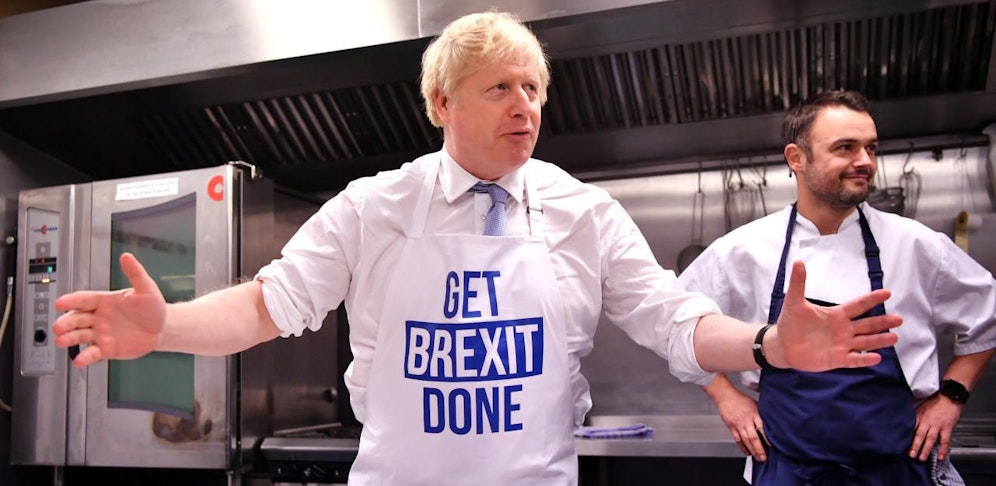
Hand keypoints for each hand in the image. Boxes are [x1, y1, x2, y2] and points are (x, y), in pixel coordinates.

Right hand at [53, 253, 165, 366]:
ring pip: (80, 336)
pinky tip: (79, 360)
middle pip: (77, 318)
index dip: (71, 301)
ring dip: (69, 338)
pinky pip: (93, 353)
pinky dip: (85, 357)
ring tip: (61, 341)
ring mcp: (101, 333)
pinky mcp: (107, 349)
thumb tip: (127, 256)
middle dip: (66, 322)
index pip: (83, 299)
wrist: (163, 328)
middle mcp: (98, 317)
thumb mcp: (146, 288)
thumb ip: (135, 273)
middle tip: (58, 327)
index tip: (60, 303)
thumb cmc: (153, 307)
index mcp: (103, 301)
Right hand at [715, 391, 766, 461]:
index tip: (772, 446)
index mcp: (754, 413)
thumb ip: (761, 414)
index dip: (767, 438)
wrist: (725, 396)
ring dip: (752, 450)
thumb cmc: (740, 399)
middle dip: (759, 449)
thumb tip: (770, 424)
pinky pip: (737, 440)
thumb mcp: (755, 403)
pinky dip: (742, 447)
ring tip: (758, 458)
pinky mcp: (731, 427)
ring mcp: (738, 424)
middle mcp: (746, 420)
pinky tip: (747, 452)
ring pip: (745, 440)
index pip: (762, 428)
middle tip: (764, 457)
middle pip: (753, 437)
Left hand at [771, 261, 901, 370]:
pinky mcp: (836, 359)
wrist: (782, 344)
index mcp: (837, 314)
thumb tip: (798, 261)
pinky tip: (876, 357)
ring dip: (879, 340)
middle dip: (882, 322)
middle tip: (899, 319)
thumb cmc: (791, 322)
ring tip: (894, 337)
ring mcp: (842, 345)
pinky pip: (853, 360)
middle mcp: (843, 329)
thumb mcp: (794, 301)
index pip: (858, 305)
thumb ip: (798, 283)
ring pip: (865, 342)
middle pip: (867, 325)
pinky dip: (864, 359)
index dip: (871, 299)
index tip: (887, 293)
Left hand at [910, 393, 962, 460]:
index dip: (906, 436)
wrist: (949, 395)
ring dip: (926, 449)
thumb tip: (905, 423)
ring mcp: (937, 425)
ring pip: (930, 439)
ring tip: (922, 458)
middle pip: (919, 435)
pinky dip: (943, 449)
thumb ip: (915, 416)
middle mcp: (927, 421)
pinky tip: (941, 457)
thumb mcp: (920, 407)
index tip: (900, 444)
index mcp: (919, 416)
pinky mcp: (947, 428)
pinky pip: (945, 440)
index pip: (910, 428)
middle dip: (914, 446)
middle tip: (910, 455)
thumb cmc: (935, 401)